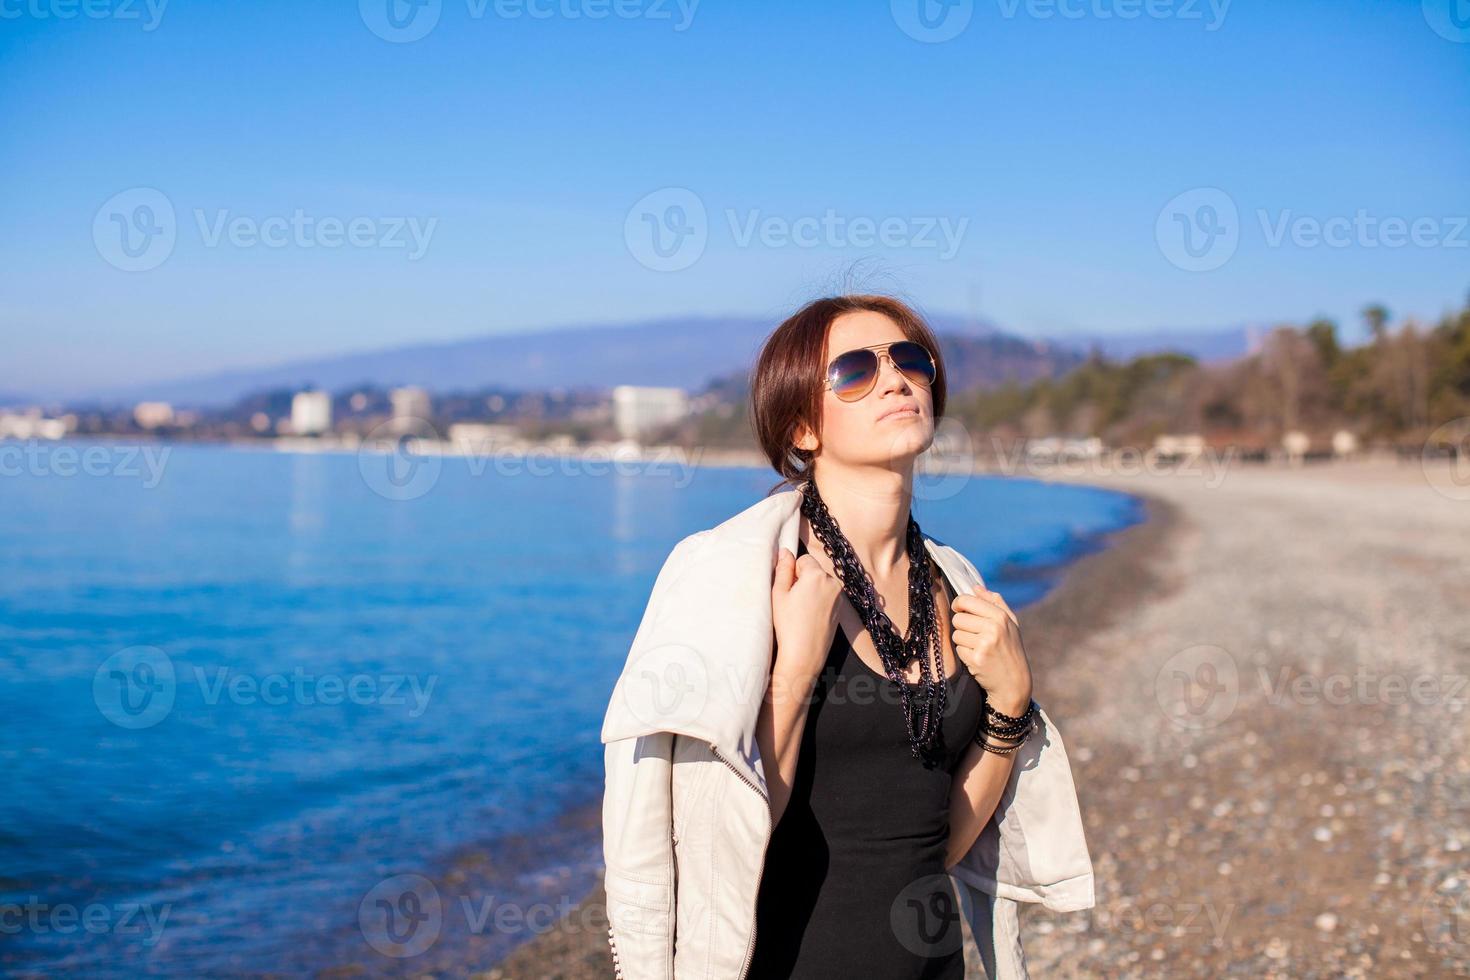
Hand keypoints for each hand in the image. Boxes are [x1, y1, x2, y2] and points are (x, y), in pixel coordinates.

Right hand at [770, 546, 842, 685]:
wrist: (804, 655)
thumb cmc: (788, 625)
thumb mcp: (779, 594)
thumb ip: (783, 569)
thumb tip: (785, 551)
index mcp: (817, 575)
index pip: (804, 559)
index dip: (792, 572)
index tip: (788, 589)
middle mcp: (833, 582)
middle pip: (815, 571)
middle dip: (803, 580)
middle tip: (793, 602)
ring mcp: (839, 597)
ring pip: (821, 584)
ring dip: (812, 591)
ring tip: (801, 611)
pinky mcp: (841, 610)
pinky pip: (828, 596)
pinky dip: (819, 601)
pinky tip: (810, 617)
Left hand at [951, 585, 1032, 716]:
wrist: (1014, 682)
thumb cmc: (1010, 650)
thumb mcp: (1010, 624)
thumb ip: (995, 603)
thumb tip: (975, 587)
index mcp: (1000, 616)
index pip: (966, 600)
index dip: (958, 604)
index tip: (959, 610)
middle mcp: (993, 628)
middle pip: (958, 618)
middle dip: (962, 627)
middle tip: (974, 636)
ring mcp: (984, 644)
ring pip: (956, 634)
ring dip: (963, 641)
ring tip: (978, 648)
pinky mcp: (976, 659)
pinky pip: (958, 649)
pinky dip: (964, 654)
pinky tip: (977, 658)